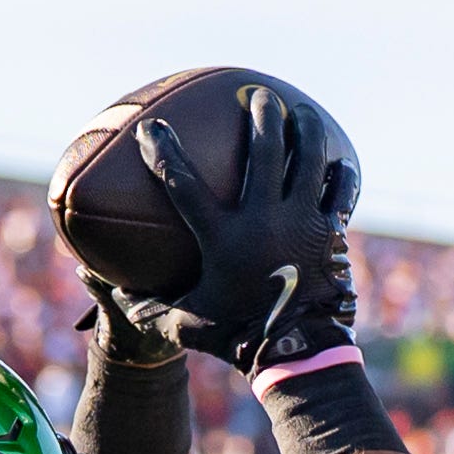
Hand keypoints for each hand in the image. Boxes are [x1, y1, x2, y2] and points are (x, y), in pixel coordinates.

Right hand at [84, 86, 359, 372]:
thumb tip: (112, 294)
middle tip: (258, 96)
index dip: (164, 151)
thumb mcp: (184, 324)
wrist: (296, 357)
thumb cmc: (236, 339)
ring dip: (306, 129)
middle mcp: (265, 220)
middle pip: (264, 149)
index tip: (153, 126)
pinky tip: (339, 162)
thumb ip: (149, 307)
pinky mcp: (332, 234)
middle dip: (260, 114)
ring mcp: (303, 223)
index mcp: (223, 238)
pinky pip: (340, 191)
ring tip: (303, 114)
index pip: (184, 184)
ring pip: (309, 158)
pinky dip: (340, 173)